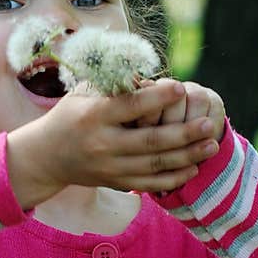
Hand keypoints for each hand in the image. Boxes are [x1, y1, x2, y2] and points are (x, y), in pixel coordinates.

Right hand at [7, 81, 215, 208]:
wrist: (46, 156)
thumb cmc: (70, 115)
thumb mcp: (84, 92)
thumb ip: (115, 84)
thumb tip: (150, 72)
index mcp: (95, 115)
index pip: (131, 106)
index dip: (158, 98)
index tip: (181, 88)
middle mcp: (103, 144)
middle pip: (149, 141)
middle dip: (183, 133)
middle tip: (208, 124)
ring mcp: (110, 167)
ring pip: (154, 165)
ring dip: (187, 156)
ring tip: (212, 144)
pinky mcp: (115, 182)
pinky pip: (149, 184)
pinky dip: (173, 178)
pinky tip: (193, 168)